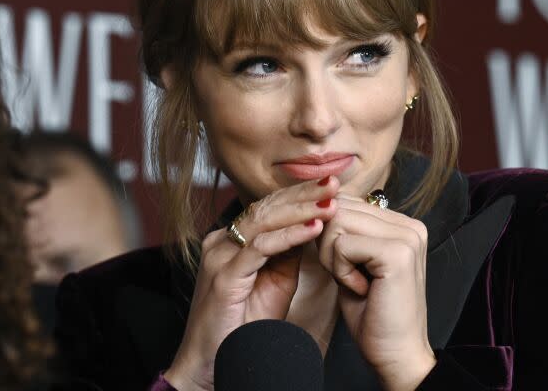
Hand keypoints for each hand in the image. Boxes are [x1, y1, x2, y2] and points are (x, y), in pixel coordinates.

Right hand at [164, 177, 339, 390]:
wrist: (213, 364)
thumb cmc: (244, 326)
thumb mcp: (275, 281)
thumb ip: (289, 252)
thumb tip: (313, 225)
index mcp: (232, 240)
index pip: (269, 207)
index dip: (300, 194)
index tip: (331, 185)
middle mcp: (222, 242)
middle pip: (267, 207)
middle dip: (303, 193)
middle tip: (334, 182)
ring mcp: (220, 256)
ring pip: (264, 222)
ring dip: (302, 210)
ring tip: (330, 202)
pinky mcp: (224, 276)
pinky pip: (260, 248)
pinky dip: (289, 236)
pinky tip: (313, 229)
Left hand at [316, 195, 435, 390]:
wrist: (396, 355)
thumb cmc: (372, 313)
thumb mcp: (354, 262)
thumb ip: (344, 231)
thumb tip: (321, 203)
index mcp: (402, 224)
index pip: (346, 202)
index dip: (330, 235)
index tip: (347, 267)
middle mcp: (410, 224)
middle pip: (339, 208)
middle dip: (327, 245)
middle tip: (347, 277)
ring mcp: (407, 236)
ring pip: (336, 222)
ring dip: (332, 257)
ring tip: (354, 281)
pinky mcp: (397, 252)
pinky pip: (342, 244)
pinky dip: (340, 269)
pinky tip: (361, 289)